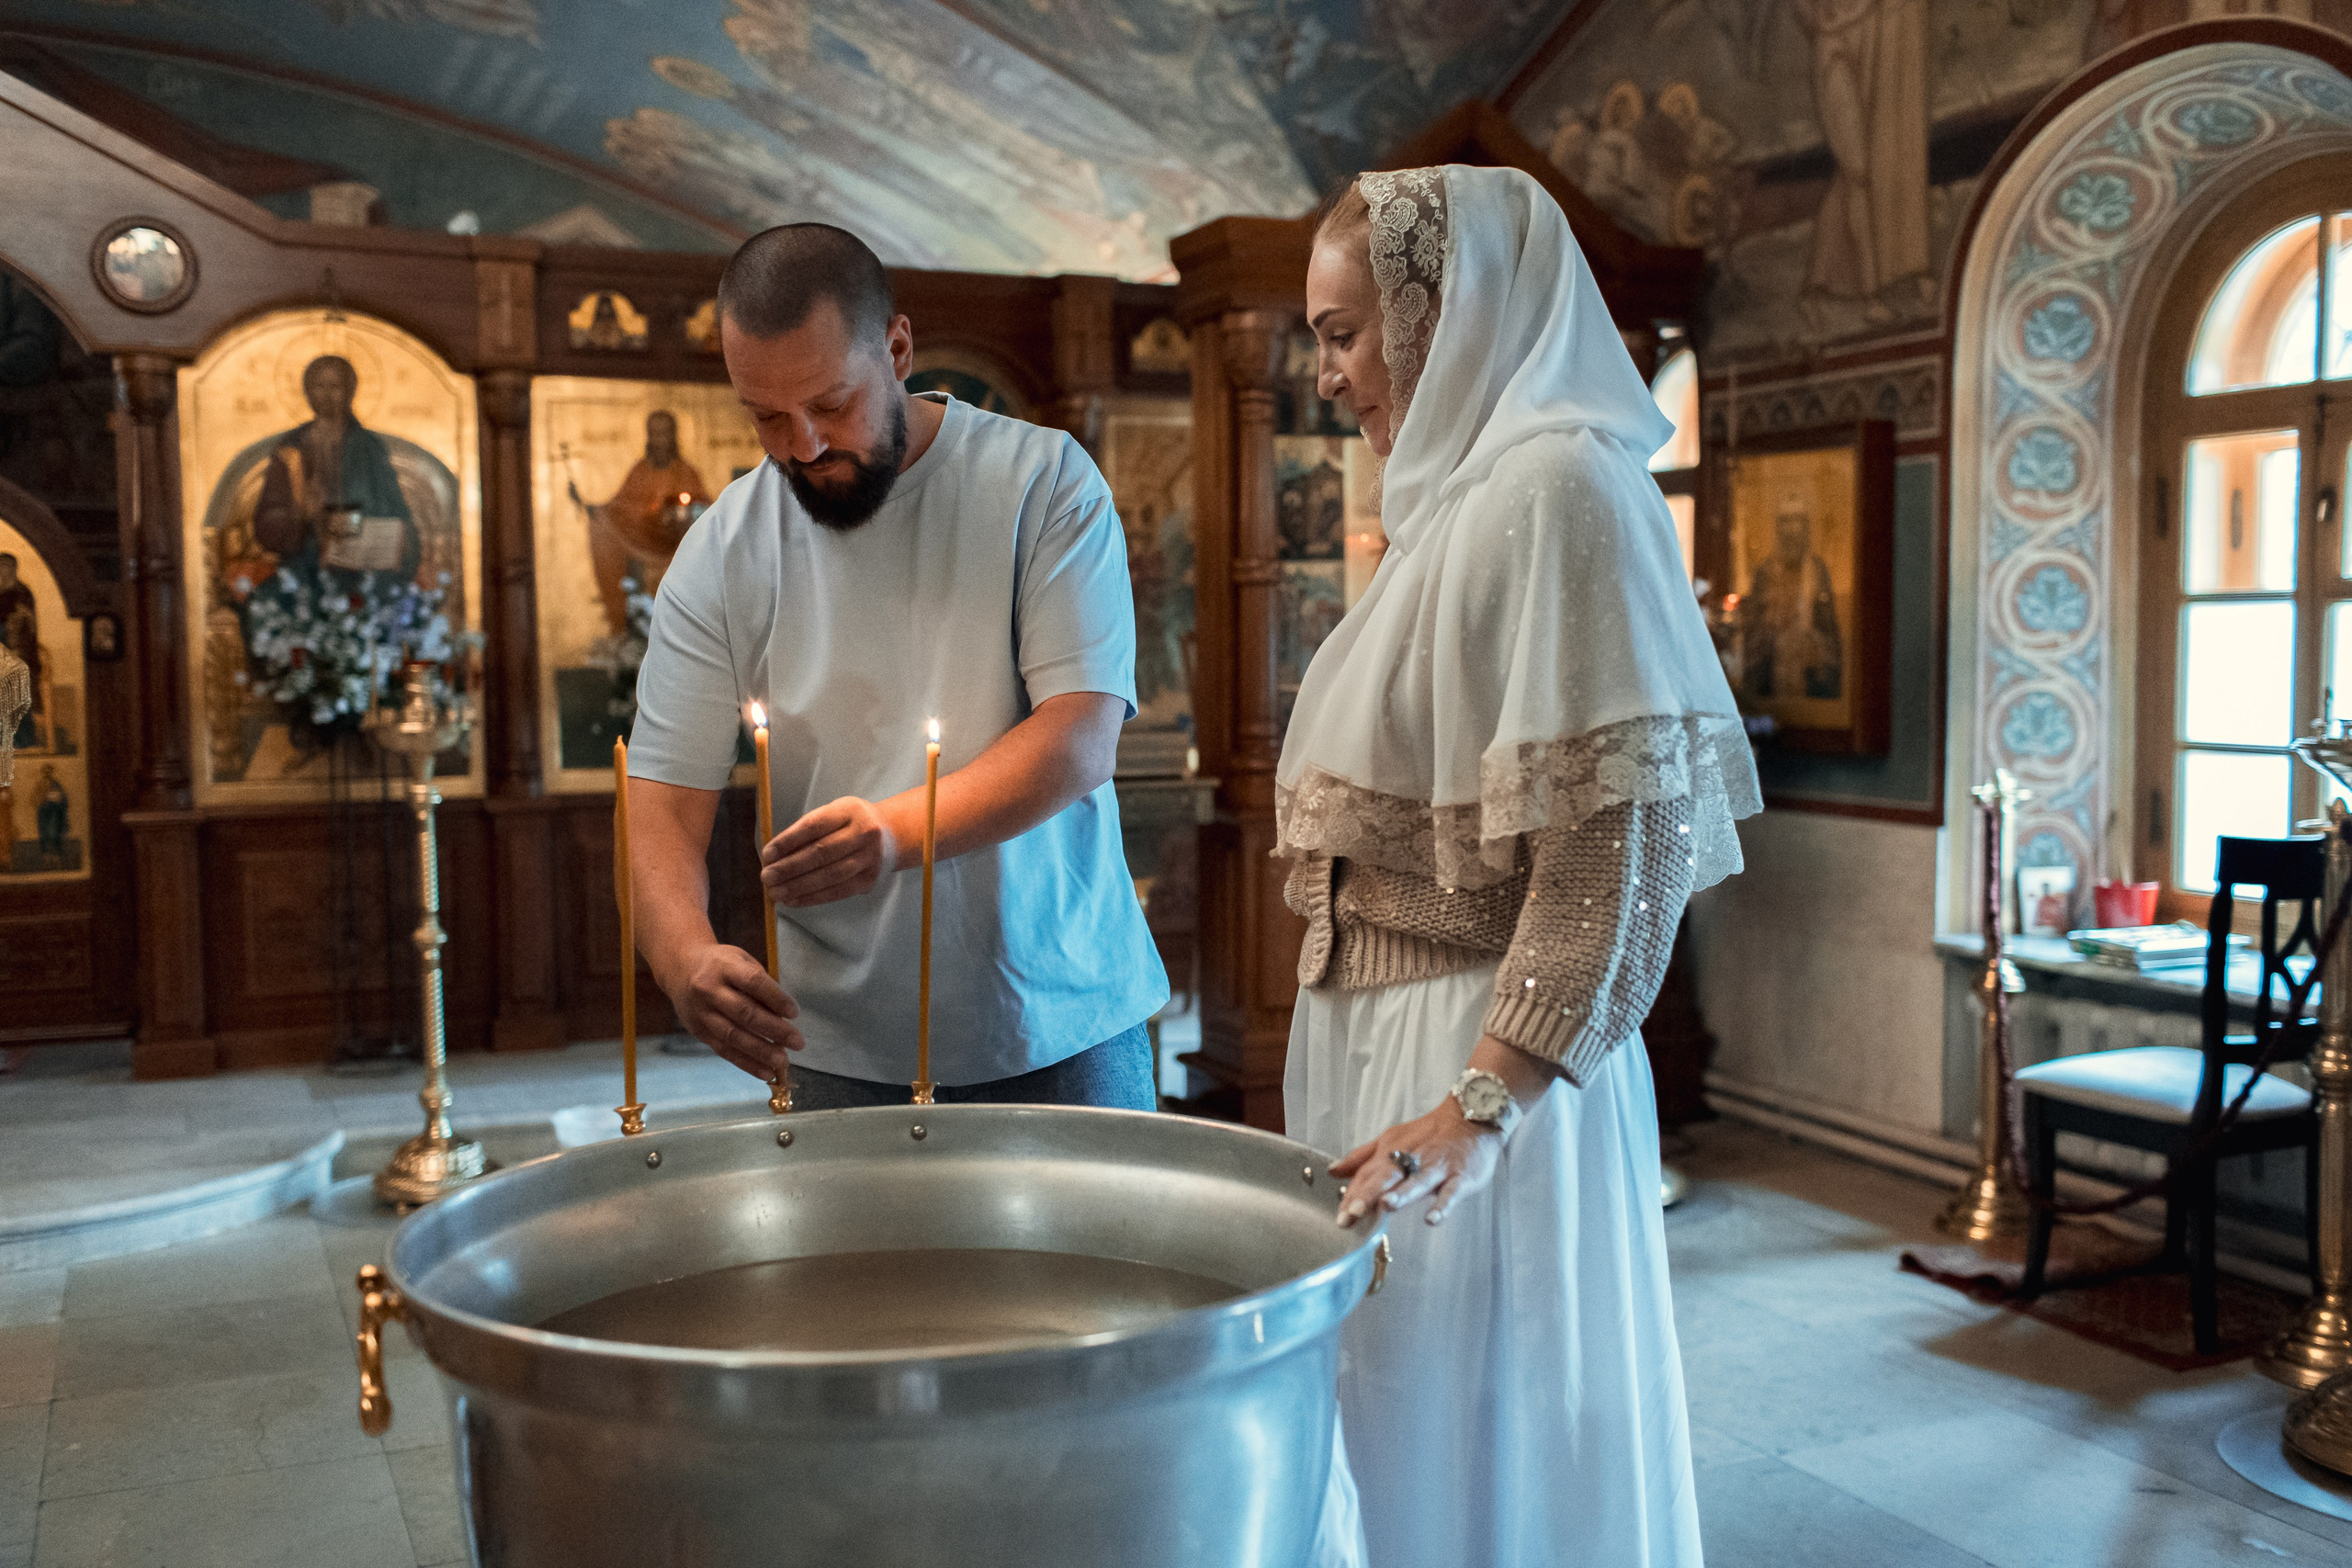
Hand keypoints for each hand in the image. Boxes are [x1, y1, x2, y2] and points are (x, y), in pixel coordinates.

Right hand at [666, 942, 802, 1080]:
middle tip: (797, 1042)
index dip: (775, 998)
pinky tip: (766, 1073)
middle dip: (774, 1030)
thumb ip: (761, 984)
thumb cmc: (721, 965)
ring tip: (783, 1062)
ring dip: (761, 1052)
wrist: (679, 969)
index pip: (753, 982)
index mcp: (724, 966)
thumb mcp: (740, 961)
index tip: (794, 1013)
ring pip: (733, 1036)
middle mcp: (709, 989)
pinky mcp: (698, 1031)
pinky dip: (746, 1063)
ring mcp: (701, 1012)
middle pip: (744, 1012)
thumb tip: (783, 1016)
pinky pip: (724, 1051)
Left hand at [763, 796, 900, 906]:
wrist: (889, 835)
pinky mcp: (868, 880)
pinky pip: (837, 892)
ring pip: (829, 875)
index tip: (767, 854)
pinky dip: (812, 898)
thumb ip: (805, 832)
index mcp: (849, 811)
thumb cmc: (848, 824)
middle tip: (766, 877)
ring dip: (798, 886)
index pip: (814, 826)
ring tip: (775, 892)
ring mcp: (869, 858)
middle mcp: (863, 833)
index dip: (788, 841)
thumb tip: (773, 857)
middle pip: (821, 852)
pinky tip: (793, 900)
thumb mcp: (832, 815)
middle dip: (790, 867)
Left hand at [1330, 1098, 1501, 1227]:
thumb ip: (1362, 1158)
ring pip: (1417, 1181)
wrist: (1470, 1118)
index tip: (1340, 1218)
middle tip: (1351, 1214)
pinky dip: (1443, 1205)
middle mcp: (1411, 1160)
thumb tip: (1333, 1171)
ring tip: (1386, 1206)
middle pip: (1386, 1177)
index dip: (1352, 1195)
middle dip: (1368, 1195)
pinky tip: (1432, 1218)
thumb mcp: (1391, 1140)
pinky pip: (1451, 1192)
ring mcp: (1436, 1168)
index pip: (1366, 1175)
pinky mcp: (1460, 1176)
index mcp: (1391, 1152)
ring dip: (1402, 1194)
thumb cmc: (1428, 1134)